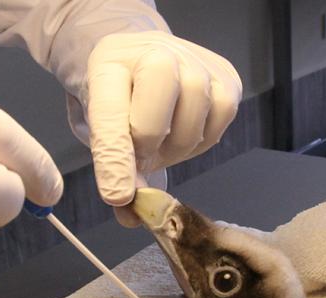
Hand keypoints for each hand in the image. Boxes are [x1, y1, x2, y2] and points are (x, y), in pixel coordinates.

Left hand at [84, 31, 240, 224]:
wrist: (140, 58)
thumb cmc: (119, 97)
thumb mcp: (99, 126)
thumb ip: (112, 169)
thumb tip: (132, 216)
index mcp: (108, 64)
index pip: (110, 118)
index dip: (114, 161)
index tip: (118, 196)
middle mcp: (155, 53)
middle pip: (154, 125)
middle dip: (145, 154)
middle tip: (139, 155)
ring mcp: (195, 61)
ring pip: (192, 128)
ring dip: (175, 150)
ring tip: (160, 143)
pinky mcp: (226, 76)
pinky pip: (221, 121)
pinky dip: (202, 140)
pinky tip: (184, 132)